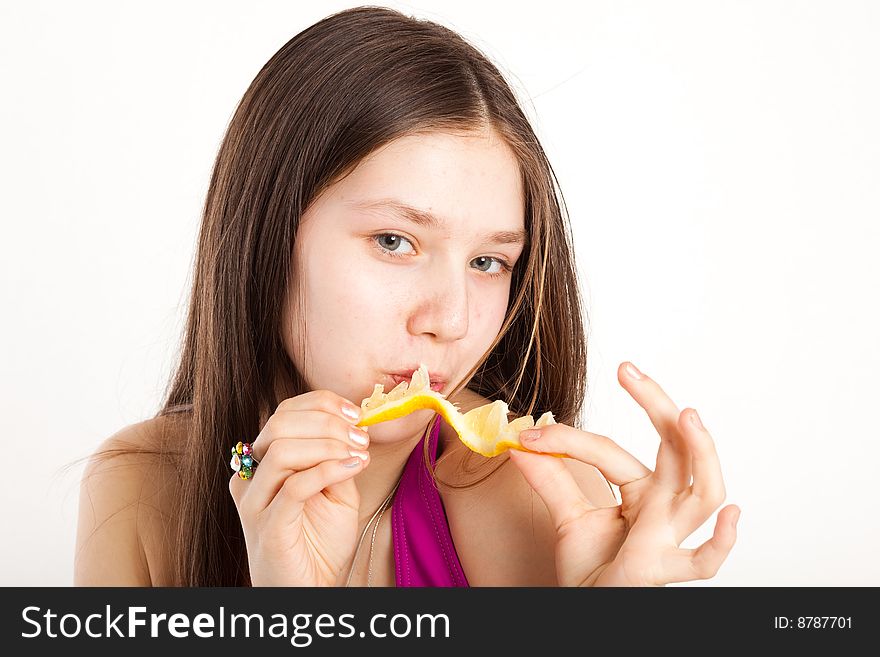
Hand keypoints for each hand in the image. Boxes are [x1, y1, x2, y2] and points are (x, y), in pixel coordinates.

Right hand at [228, 391, 371, 585]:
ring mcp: (255, 502)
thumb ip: (337, 458)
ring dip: (328, 444)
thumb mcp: (336, 491)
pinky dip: (329, 469)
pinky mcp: (267, 526)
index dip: (321, 404)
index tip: (355, 413)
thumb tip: (354, 426)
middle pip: (279, 423)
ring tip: (358, 454)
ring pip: (282, 450)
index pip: (284, 412)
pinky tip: (354, 468)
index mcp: (265, 463)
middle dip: (328, 422)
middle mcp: (251, 478)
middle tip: (360, 436)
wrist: (312, 591)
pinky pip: (294, 486)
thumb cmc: (321, 543)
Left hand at [508, 362, 739, 585]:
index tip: (529, 433)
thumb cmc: (591, 570)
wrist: (587, 611)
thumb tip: (519, 440)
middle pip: (674, 449)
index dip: (569, 439)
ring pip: (703, 492)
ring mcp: (670, 536)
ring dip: (700, 454)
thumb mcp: (567, 518)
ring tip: (687, 415)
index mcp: (642, 490)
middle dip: (656, 405)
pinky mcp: (665, 569)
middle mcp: (664, 506)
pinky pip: (705, 562)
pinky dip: (723, 541)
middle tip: (629, 370)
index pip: (612, 450)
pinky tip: (729, 514)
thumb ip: (550, 479)